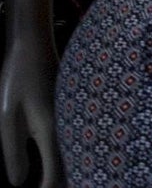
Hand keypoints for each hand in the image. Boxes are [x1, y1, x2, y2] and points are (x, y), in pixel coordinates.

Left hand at [1, 33, 61, 186]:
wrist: (35, 45)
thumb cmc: (18, 78)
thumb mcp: (8, 117)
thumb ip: (14, 152)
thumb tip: (18, 183)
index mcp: (51, 131)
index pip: (55, 173)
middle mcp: (68, 126)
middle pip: (72, 165)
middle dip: (63, 182)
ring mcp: (72, 117)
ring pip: (75, 152)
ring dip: (67, 169)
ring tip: (52, 181)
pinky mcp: (70, 110)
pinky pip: (74, 138)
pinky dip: (68, 154)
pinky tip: (58, 160)